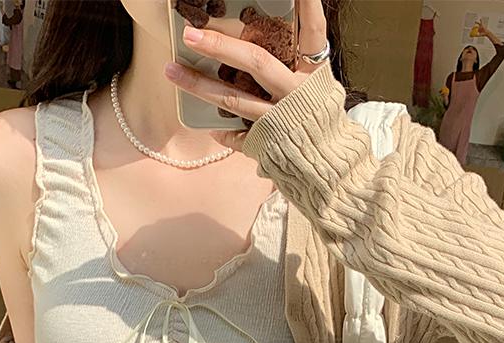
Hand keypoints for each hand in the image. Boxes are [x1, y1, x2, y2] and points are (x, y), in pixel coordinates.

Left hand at [163, 0, 329, 150]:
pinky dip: (225, 132)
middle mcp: (296, 94)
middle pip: (255, 62)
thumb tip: (287, 30)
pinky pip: (238, 136)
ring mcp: (279, 120)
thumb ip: (301, 64)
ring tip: (172, 70)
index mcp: (314, 76)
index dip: (307, 7)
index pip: (313, 32)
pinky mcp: (267, 145)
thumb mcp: (320, 88)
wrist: (331, 166)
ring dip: (199, 85)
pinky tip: (212, 127)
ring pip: (233, 99)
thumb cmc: (323, 122)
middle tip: (190, 34)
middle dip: (219, 45)